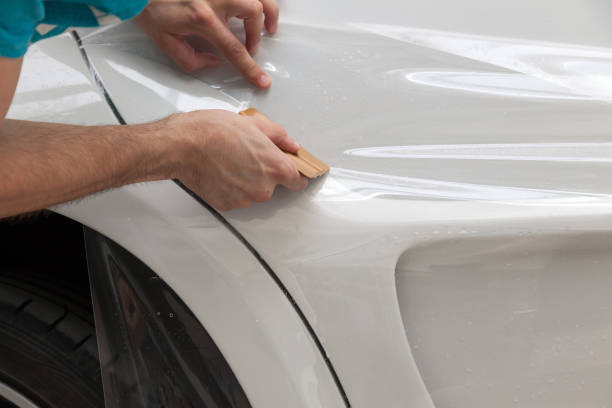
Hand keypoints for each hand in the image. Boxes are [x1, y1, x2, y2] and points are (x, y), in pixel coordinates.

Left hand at [134, 0, 278, 87]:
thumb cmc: (150, 8)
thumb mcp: (165, 41)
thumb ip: (191, 59)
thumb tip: (214, 63)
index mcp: (203, 19)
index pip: (234, 49)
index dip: (250, 68)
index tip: (262, 80)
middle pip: (253, 12)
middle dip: (256, 32)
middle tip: (251, 44)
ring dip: (266, 10)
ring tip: (266, 23)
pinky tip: (255, 6)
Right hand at [165, 110, 307, 210]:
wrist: (182, 145)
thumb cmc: (213, 131)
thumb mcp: (253, 124)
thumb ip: (278, 136)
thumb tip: (291, 144)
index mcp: (275, 167)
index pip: (298, 182)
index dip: (296, 176)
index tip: (292, 173)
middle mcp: (263, 188)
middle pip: (273, 186)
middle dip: (264, 173)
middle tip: (247, 156)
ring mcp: (244, 199)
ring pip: (252, 193)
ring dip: (246, 182)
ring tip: (229, 162)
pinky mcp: (226, 204)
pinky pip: (235, 198)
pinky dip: (230, 188)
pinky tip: (220, 171)